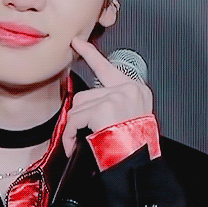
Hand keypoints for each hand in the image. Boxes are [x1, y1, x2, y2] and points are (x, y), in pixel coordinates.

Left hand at [62, 36, 152, 155]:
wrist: (137, 164)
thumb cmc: (133, 146)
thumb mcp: (130, 119)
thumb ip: (112, 104)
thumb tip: (87, 105)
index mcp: (136, 90)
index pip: (108, 67)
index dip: (90, 54)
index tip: (77, 43)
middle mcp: (128, 90)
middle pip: (86, 95)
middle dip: (80, 117)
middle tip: (82, 134)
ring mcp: (117, 97)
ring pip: (78, 107)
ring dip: (75, 128)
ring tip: (83, 142)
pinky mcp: (104, 108)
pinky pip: (75, 119)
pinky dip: (70, 135)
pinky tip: (74, 145)